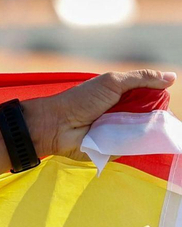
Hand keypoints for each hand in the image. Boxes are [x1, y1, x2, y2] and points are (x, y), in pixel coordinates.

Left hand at [24, 69, 176, 157]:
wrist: (57, 125)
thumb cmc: (81, 100)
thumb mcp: (112, 82)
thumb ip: (141, 78)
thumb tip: (172, 77)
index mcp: (125, 97)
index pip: (153, 99)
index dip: (161, 101)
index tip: (164, 104)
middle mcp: (125, 114)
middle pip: (153, 117)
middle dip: (158, 118)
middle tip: (160, 118)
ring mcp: (121, 132)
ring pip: (146, 133)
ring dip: (149, 131)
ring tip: (148, 128)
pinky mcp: (115, 149)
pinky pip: (134, 148)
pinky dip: (139, 145)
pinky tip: (142, 141)